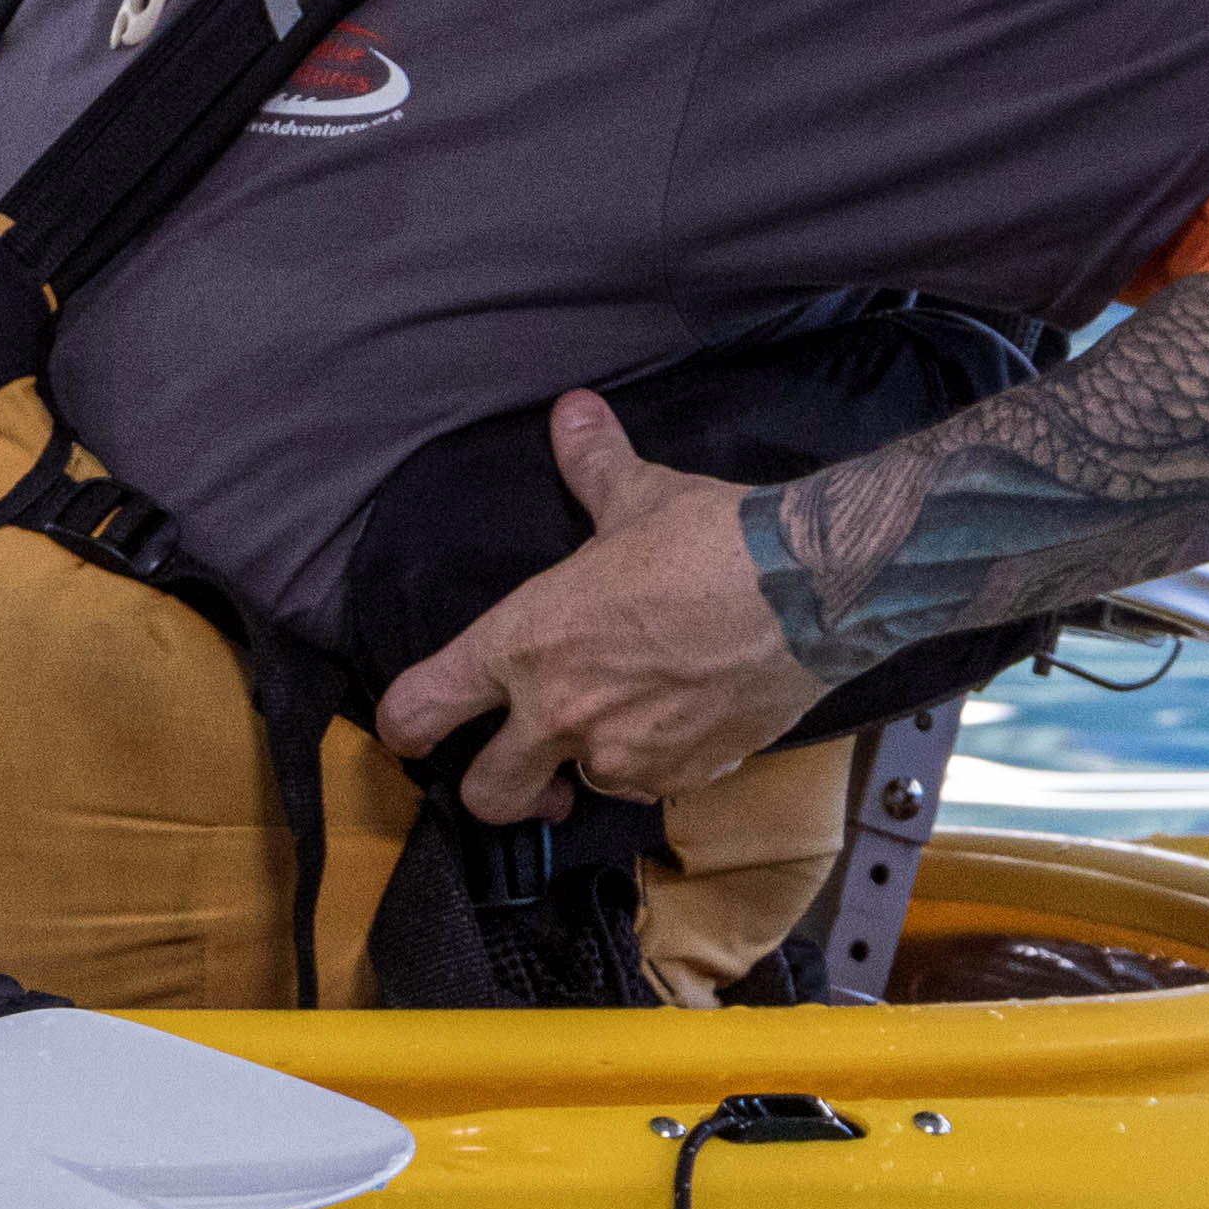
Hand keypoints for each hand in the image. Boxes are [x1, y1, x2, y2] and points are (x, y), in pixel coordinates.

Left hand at [373, 391, 826, 824]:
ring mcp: (620, 755)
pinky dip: (651, 766)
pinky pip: (645, 787)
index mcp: (523, 644)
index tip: (411, 729)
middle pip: (486, 795)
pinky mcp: (681, 776)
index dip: (403, 725)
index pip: (421, 708)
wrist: (805, 591)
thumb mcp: (638, 494)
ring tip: (613, 728)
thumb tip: (572, 412)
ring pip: (574, 791)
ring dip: (582, 769)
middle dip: (492, 787)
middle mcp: (558, 712)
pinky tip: (675, 724)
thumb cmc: (710, 542)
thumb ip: (591, 463)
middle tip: (515, 765)